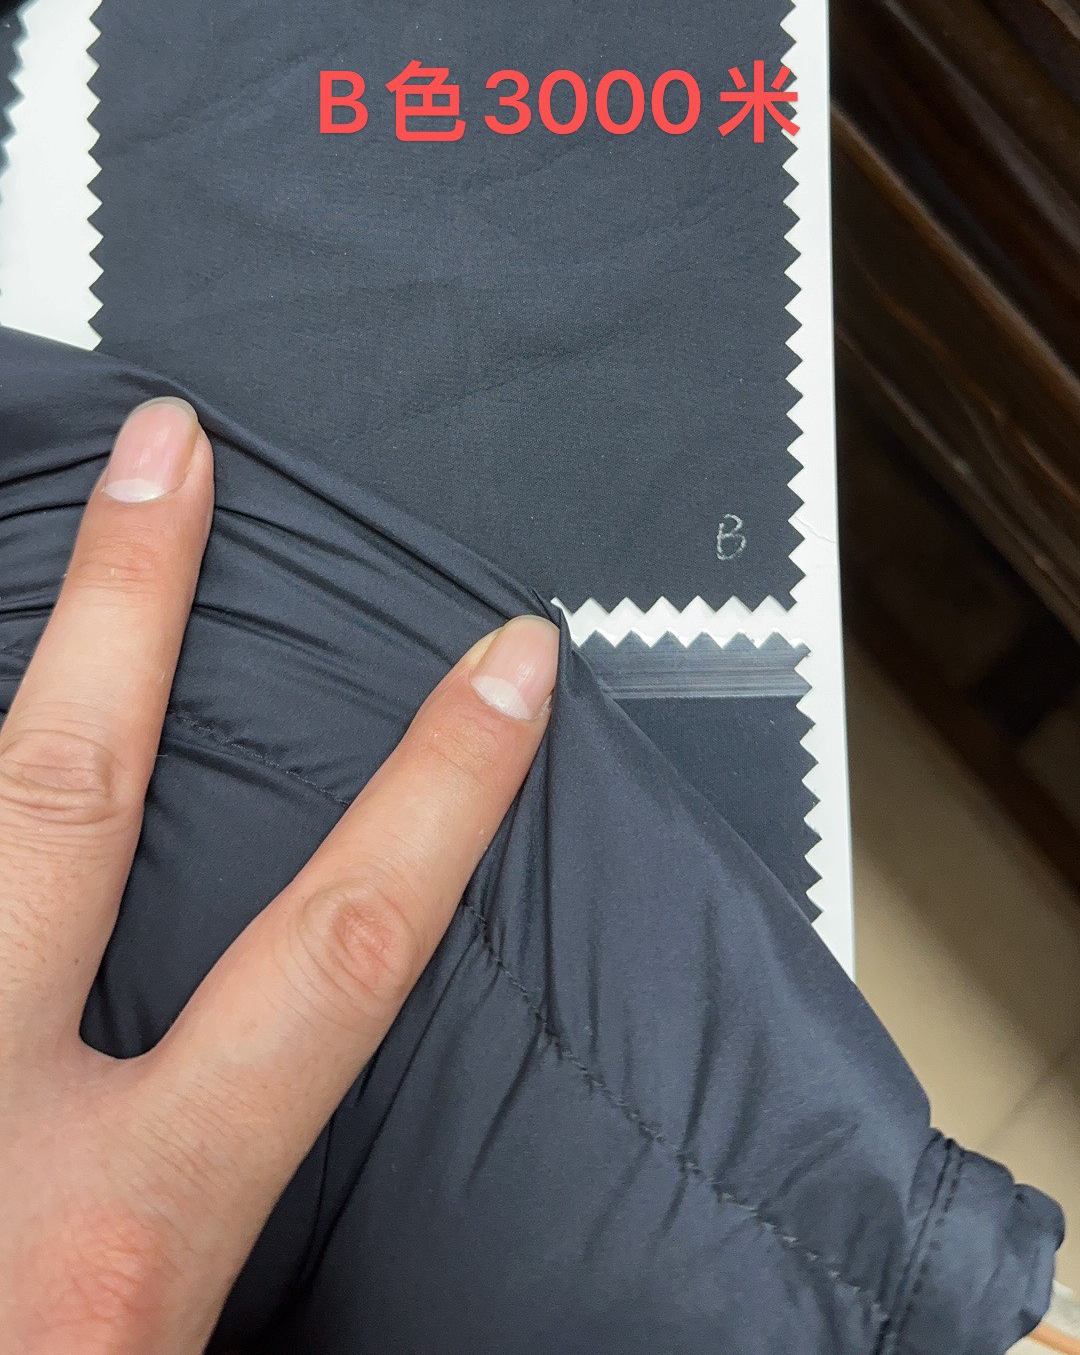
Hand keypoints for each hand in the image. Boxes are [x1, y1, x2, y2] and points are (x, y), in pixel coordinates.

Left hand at [0, 397, 557, 1353]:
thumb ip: (192, 1243)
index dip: (437, 797)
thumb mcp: (142, 1345)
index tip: (505, 666)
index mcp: (113, 1228)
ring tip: (0, 544)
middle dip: (128, 600)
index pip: (334, 958)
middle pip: (59, 787)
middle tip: (167, 447)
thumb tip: (258, 1064)